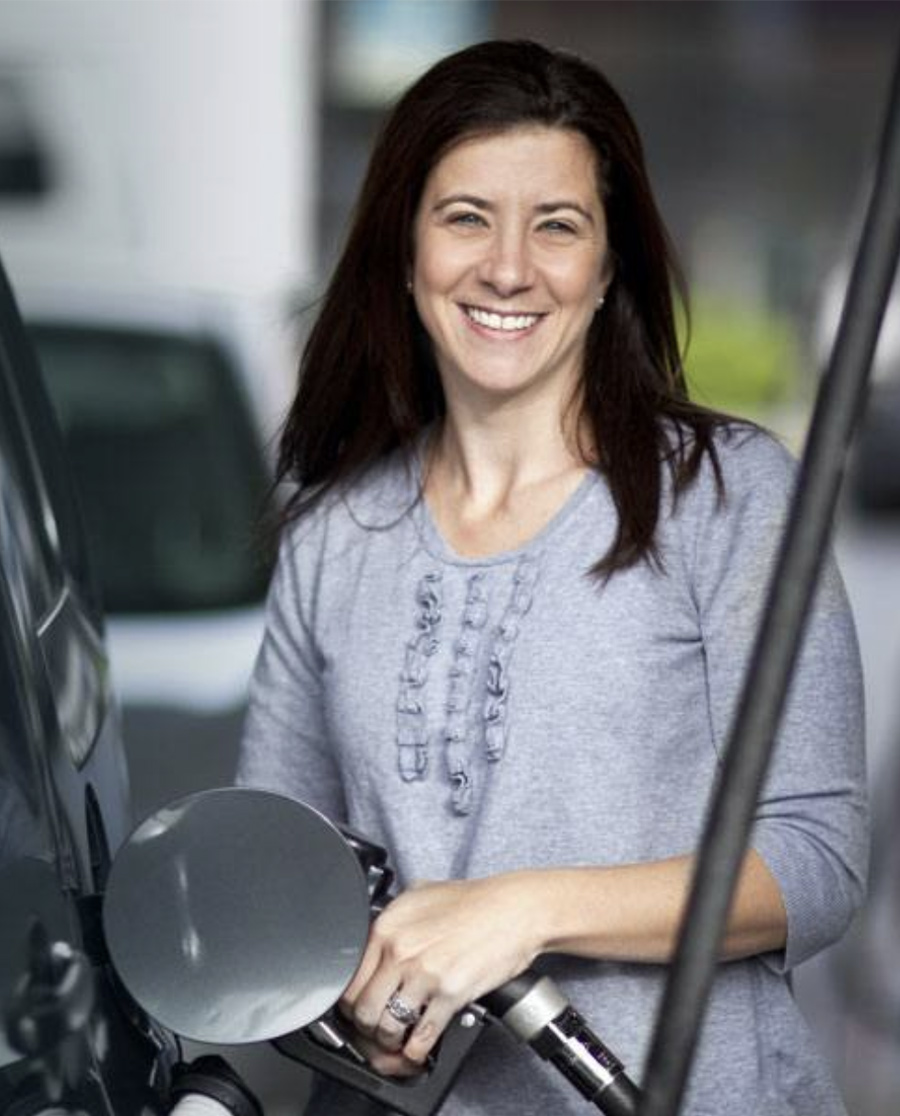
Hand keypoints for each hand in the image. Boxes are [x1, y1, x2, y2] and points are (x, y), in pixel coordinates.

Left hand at [338, 874, 542, 1065]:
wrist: (514, 910)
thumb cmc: (473, 901)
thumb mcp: (420, 894)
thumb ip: (393, 918)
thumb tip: (375, 940)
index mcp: (387, 927)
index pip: (349, 980)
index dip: (350, 1003)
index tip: (356, 1011)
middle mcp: (400, 951)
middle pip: (363, 1010)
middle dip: (366, 1028)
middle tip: (373, 1032)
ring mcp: (424, 975)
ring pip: (387, 1027)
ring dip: (389, 1043)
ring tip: (396, 1041)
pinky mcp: (449, 995)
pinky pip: (421, 1037)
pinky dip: (415, 1053)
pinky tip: (416, 1050)